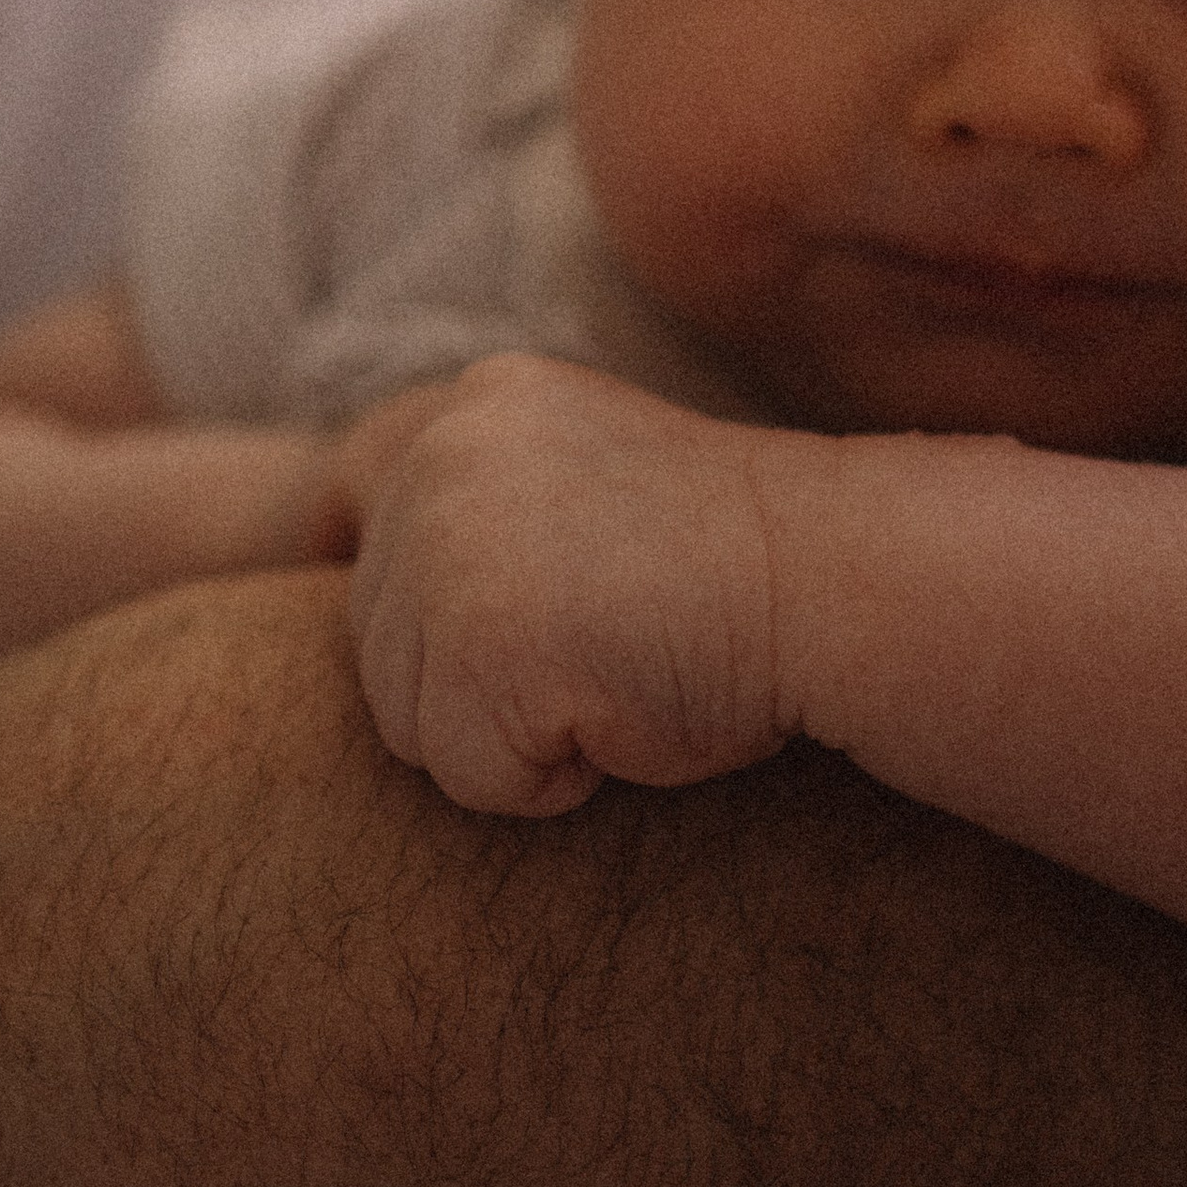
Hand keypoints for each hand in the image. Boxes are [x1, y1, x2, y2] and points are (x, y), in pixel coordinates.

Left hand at [315, 355, 802, 814]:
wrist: (834, 581)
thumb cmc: (734, 565)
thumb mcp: (590, 482)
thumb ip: (493, 502)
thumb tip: (370, 553)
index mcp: (472, 406)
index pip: (351, 511)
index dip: (395, 587)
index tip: (455, 608)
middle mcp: (439, 458)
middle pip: (376, 642)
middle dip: (475, 681)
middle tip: (605, 649)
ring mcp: (445, 547)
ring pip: (409, 720)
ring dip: (508, 734)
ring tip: (615, 675)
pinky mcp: (472, 644)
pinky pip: (468, 776)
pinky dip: (546, 781)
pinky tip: (624, 715)